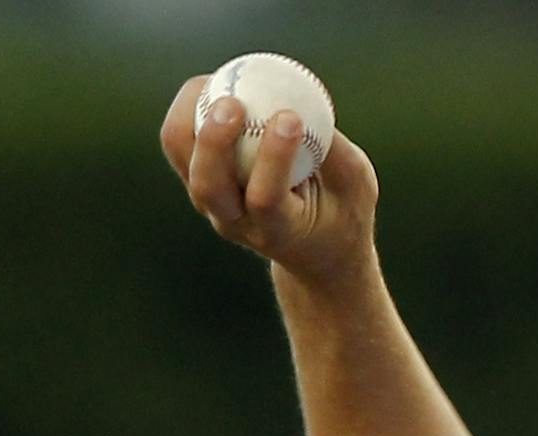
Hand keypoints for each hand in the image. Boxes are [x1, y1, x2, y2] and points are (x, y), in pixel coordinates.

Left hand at [158, 74, 379, 285]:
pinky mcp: (200, 184)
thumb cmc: (342, 215)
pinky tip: (211, 85)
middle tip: (233, 102)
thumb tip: (308, 100)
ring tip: (216, 81)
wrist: (315, 253)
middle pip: (208, 184)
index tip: (291, 118)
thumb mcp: (357, 187)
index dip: (275, 156)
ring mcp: (212, 206)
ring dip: (190, 117)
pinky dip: (188, 111)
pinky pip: (180, 144)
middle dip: (214, 140)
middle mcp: (237, 222)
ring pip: (184, 159)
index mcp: (280, 230)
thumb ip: (335, 149)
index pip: (266, 198)